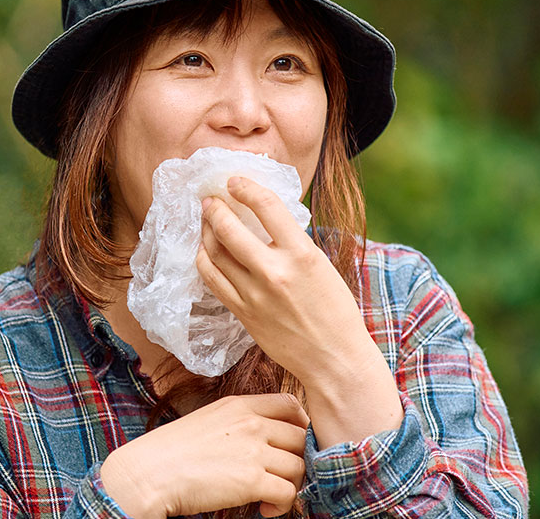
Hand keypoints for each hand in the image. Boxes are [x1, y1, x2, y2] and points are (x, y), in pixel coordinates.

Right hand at [100, 393, 307, 518]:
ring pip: (298, 466)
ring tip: (269, 496)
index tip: (293, 444)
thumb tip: (261, 441)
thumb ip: (237, 423)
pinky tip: (264, 508)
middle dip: (296, 460)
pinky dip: (283, 505)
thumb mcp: (207, 420)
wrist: (149, 473)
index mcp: (239, 406)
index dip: (301, 425)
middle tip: (280, 476)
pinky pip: (289, 493)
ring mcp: (253, 451)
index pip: (290, 405)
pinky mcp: (252, 480)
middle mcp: (251, 423)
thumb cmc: (170, 452)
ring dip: (290, 485)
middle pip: (300, 437)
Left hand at [196, 176, 402, 445]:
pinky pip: (212, 280)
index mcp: (302, 254)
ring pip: (214, 254)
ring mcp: (254, 294)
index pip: (267, 206)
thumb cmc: (335, 310)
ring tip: (205, 222)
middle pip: (229, 229)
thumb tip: (265, 218)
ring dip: (206, 232)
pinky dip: (204, 261)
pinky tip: (205, 252)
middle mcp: (274, 272)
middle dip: (214, 208)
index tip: (234, 181)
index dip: (245, 187)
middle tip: (209, 200)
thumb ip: (292, 242)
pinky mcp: (242, 313)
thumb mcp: (321, 265)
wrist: (334, 358)